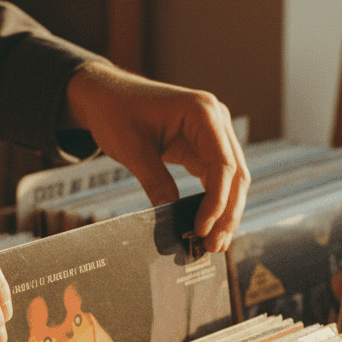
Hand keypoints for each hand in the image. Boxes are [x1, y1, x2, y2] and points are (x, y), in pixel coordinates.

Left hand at [64, 62, 249, 250]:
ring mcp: (213, 133)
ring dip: (225, 212)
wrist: (105, 95)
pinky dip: (214, 202)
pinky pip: (217, 179)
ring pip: (232, 180)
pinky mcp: (203, 146)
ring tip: (213, 244)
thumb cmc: (116, 111)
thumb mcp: (132, 148)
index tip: (202, 229)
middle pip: (236, 174)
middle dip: (227, 213)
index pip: (223, 164)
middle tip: (214, 246)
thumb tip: (170, 217)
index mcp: (202, 111)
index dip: (217, 201)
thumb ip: (154, 181)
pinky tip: (207, 226)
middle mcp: (216, 120)